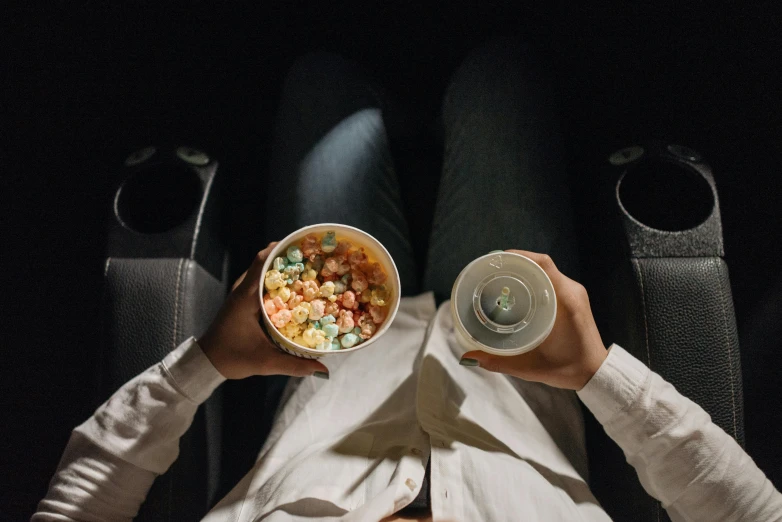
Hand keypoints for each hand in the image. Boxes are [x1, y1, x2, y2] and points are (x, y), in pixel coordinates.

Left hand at [197, 243, 328, 379]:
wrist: (207, 362)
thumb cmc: (232, 357)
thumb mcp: (265, 362)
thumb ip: (295, 365)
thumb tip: (324, 369)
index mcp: (246, 297)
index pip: (262, 262)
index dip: (281, 249)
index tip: (303, 245)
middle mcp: (243, 289)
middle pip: (265, 260)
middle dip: (287, 254)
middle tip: (313, 255)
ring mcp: (242, 293)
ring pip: (263, 269)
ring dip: (282, 266)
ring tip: (308, 266)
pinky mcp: (243, 299)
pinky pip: (261, 280)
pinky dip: (276, 278)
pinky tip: (294, 286)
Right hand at [460, 250, 606, 389]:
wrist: (595, 373)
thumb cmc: (567, 369)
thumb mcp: (529, 367)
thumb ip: (497, 361)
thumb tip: (468, 357)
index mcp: (565, 301)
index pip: (542, 264)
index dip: (518, 256)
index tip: (496, 260)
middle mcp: (571, 291)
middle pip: (541, 264)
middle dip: (515, 263)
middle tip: (492, 270)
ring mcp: (574, 293)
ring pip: (546, 271)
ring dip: (525, 270)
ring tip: (501, 277)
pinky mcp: (574, 299)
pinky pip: (551, 280)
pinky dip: (534, 279)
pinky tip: (517, 288)